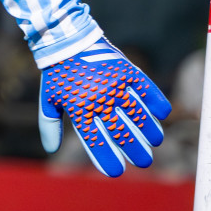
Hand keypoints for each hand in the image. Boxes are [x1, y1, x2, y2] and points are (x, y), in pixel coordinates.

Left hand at [39, 41, 171, 176]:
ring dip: (149, 131)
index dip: (107, 159)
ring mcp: (114, 85)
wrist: (65, 38)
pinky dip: (156, 103)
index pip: (95, 142)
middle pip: (122, 133)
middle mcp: (98, 100)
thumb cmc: (57, 73)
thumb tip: (51, 150)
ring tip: (155, 141)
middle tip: (144, 162)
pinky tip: (161, 114)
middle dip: (136, 151)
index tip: (116, 172)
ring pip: (138, 115)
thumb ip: (49, 125)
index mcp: (78, 109)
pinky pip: (146, 90)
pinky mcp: (126, 70)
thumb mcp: (48, 98)